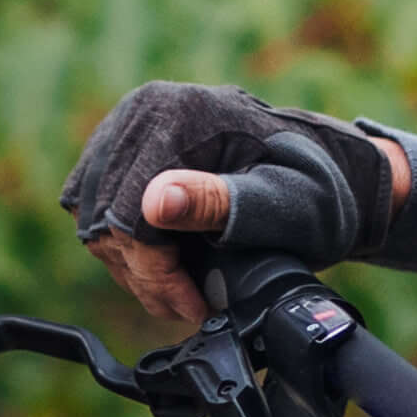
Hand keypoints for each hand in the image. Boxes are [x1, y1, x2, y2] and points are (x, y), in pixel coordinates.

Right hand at [59, 82, 409, 321]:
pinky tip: (165, 261)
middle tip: (190, 304)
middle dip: (146, 276)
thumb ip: (219, 202)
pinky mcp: (120, 150)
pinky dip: (124, 246)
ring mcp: (126, 128)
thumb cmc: (312, 188)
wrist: (322, 169)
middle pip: (105, 220)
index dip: (156, 273)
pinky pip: (94, 212)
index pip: (130, 214)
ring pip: (94, 221)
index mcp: (178, 114)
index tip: (193, 304)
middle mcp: (143, 111)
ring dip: (134, 265)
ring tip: (182, 288)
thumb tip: (155, 203)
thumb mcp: (282, 202)